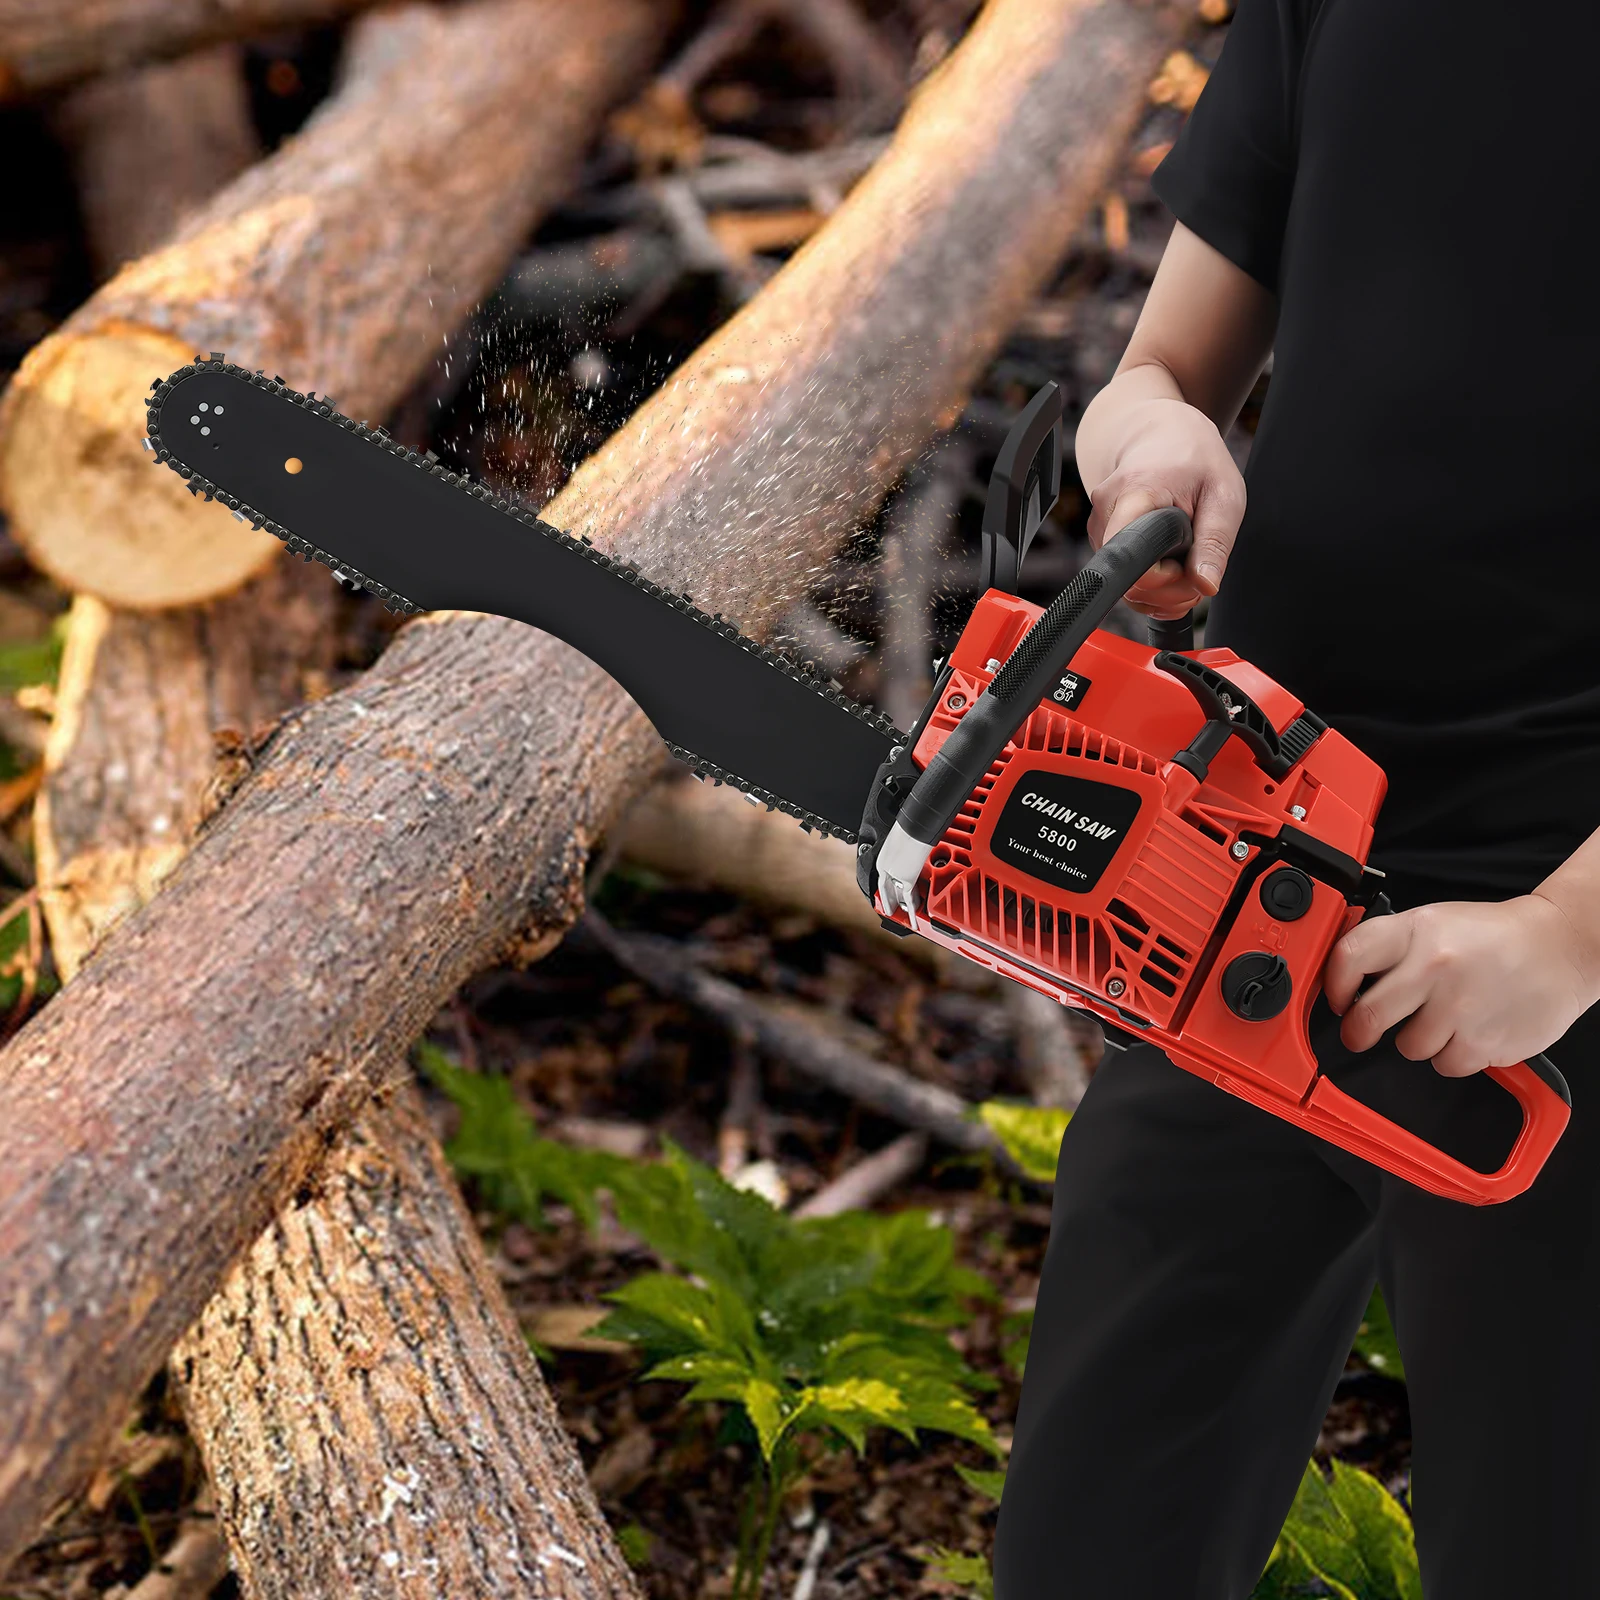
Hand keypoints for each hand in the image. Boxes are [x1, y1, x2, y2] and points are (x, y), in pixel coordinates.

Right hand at [1084, 396, 1244, 618]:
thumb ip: (1215, 542)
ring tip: (1187, 562)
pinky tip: (1171, 564)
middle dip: (1171, 591)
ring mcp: (1099, 530)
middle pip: (1129, 584)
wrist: (1160, 433)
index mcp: (1134, 496)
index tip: (1189, 564)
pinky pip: (1125, 579)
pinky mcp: (1102, 541)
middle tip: (1199, 567)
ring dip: (1164, 590)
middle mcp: (1105, 515)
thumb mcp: (1223, 494)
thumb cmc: (1193, 458)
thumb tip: (1206, 585)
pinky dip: (1152, 583)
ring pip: (1127, 587)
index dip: (1165, 579)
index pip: (1132, 564)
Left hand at [1323, 894, 1599, 1075]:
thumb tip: (1345, 975)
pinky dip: (1452, 1055)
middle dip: (1358, 1031)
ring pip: (1408, 1047)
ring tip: (1442, 1018)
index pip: (1349, 958)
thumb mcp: (1432, 922)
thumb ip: (1390, 945)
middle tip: (1360, 1032)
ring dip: (1417, 1040)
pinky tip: (1467, 1031)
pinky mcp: (1485, 1041)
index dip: (1333, 985)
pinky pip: (1445, 1064)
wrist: (1560, 946)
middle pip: (1368, 1017)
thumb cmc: (1491, 936)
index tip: (1337, 1000)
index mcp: (1416, 931)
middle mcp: (1434, 968)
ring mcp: (1460, 1008)